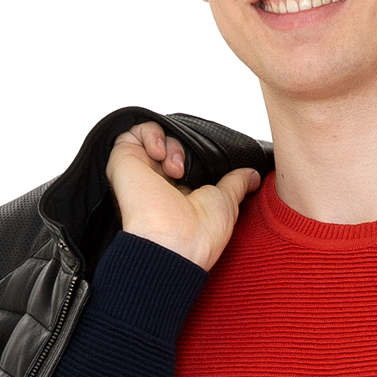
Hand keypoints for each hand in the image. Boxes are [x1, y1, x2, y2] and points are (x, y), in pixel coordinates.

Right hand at [104, 121, 259, 272]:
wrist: (173, 246)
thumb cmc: (199, 235)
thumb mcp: (227, 203)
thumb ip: (237, 184)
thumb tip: (253, 175)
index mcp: (178, 194)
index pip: (186, 161)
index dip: (197, 155)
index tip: (208, 166)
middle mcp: (157, 184)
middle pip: (170, 146)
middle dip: (184, 149)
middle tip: (187, 170)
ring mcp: (139, 174)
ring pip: (153, 138)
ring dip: (170, 144)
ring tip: (175, 169)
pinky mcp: (123, 163)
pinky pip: (132, 131)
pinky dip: (151, 134)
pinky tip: (159, 154)